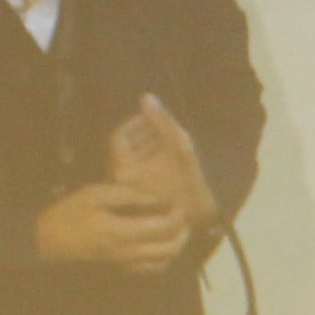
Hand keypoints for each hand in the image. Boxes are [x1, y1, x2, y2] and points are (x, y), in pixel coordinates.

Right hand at [34, 181, 188, 272]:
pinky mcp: (119, 269)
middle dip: (182, 235)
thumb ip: (128, 195)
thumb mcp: (96, 194)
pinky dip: (163, 260)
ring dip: (176, 249)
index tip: (178, 206)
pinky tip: (163, 248)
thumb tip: (155, 198)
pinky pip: (149, 270)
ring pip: (162, 263)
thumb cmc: (69, 213)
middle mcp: (127, 253)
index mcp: (121, 232)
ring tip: (179, 233)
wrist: (48, 240)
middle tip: (185, 220)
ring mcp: (124, 264)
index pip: (162, 228)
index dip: (176, 217)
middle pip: (168, 249)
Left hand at [106, 95, 219, 237]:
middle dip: (139, 136)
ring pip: (128, 161)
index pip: (119, 137)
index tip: (150, 120)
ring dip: (142, 149)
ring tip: (163, 144)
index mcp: (124, 167)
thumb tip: (146, 97)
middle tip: (158, 128)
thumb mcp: (178, 146)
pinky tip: (163, 163)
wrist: (196, 217)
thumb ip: (162, 121)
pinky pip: (134, 174)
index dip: (134, 125)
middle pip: (122, 149)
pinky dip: (145, 164)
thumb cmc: (187, 182)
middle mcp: (119, 180)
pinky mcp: (137, 199)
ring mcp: (127, 191)